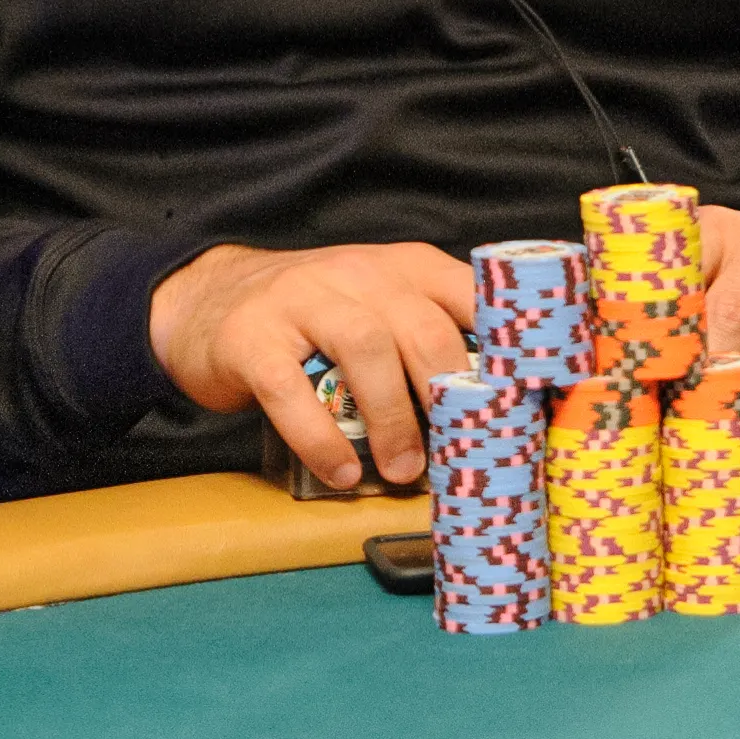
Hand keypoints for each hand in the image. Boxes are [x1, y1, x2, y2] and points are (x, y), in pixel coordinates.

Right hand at [148, 242, 473, 489]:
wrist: (211, 300)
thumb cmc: (317, 319)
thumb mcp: (380, 308)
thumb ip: (430, 341)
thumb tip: (498, 414)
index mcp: (402, 267)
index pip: (469, 292)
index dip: (505, 344)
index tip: (529, 396)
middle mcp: (356, 273)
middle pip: (422, 324)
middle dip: (448, 394)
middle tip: (459, 454)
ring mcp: (301, 300)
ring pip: (364, 347)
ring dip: (392, 417)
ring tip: (403, 469)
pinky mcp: (252, 338)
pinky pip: (291, 388)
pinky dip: (321, 438)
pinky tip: (342, 471)